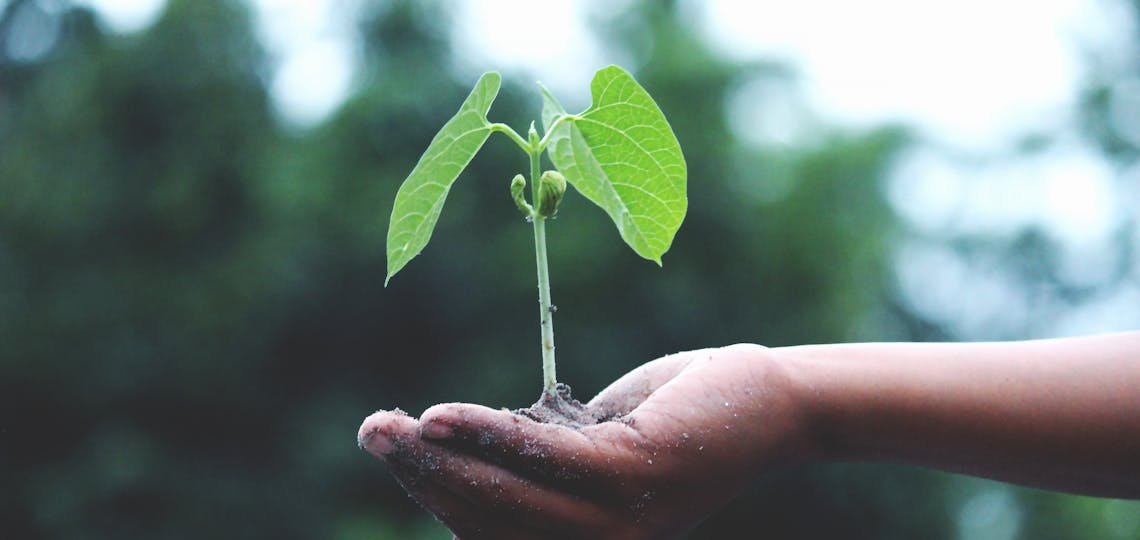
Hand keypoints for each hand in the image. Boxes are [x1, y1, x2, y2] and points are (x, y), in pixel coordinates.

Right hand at [358, 344, 808, 538]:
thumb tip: (466, 451)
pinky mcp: (634, 476)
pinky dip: (487, 435)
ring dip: (439, 458)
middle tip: (371, 430)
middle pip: (487, 519)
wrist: (767, 403)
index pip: (491, 533)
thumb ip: (540, 461)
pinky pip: (543, 458)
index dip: (435, 494)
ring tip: (388, 426)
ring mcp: (619, 522)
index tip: (395, 450)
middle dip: (422, 475)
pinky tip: (441, 416)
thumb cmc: (678, 419)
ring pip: (506, 496)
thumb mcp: (596, 445)